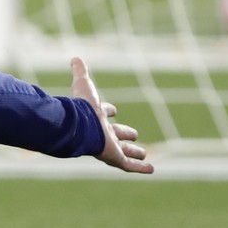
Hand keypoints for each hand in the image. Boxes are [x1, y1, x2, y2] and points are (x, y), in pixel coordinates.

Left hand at [70, 57, 154, 174]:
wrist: (80, 126)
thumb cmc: (82, 107)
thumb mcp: (84, 85)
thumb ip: (80, 72)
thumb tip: (75, 58)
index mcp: (96, 118)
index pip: (103, 114)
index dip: (107, 110)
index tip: (113, 109)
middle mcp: (103, 133)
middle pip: (115, 135)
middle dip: (124, 135)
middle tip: (134, 134)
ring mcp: (109, 147)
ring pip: (124, 152)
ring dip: (134, 153)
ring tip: (144, 154)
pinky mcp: (115, 158)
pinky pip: (129, 166)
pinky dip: (141, 168)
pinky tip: (151, 170)